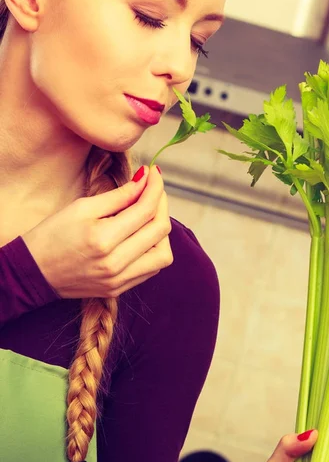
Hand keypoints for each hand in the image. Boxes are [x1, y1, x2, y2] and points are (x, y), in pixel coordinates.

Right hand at [22, 166, 172, 298]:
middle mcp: (115, 264)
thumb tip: (145, 181)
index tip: (154, 173)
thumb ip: (118, 196)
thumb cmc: (53, 235)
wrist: (33, 271)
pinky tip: (143, 235)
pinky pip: (152, 269)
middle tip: (153, 189)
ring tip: (149, 215)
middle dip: (162, 204)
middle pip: (160, 231)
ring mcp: (119, 280)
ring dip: (162, 231)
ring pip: (163, 255)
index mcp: (103, 239)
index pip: (146, 210)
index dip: (155, 188)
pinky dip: (154, 249)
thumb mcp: (82, 208)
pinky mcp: (119, 289)